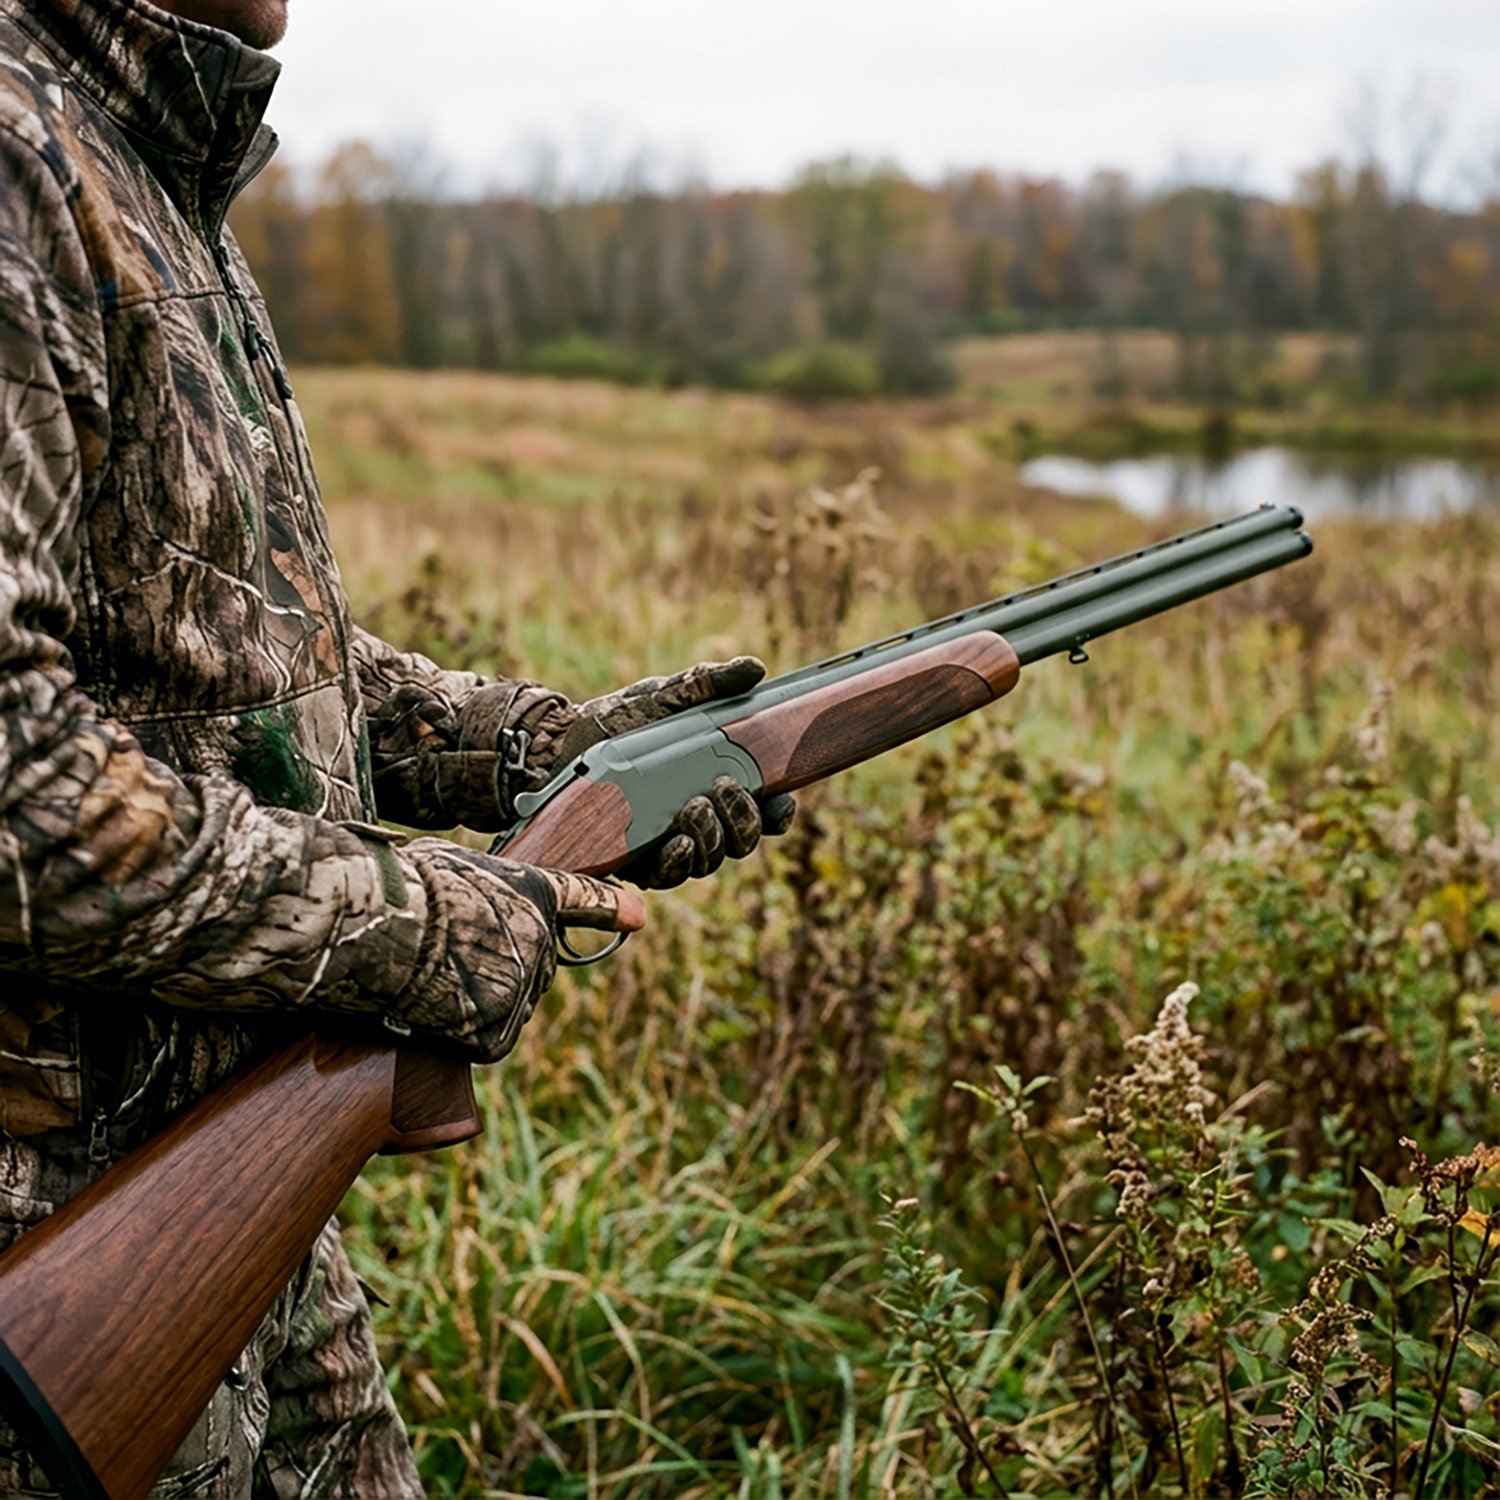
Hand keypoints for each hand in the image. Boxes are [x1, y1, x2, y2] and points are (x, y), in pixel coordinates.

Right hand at [385, 840, 642, 1061]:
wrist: (390, 928)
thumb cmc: (410, 888)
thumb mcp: (454, 861)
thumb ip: (484, 884)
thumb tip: (473, 896)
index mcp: (535, 894)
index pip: (583, 900)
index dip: (611, 906)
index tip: (637, 916)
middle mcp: (541, 946)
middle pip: (529, 965)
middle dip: (497, 964)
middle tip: (449, 951)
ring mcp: (524, 995)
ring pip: (506, 1005)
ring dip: (475, 1000)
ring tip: (431, 976)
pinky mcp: (497, 1037)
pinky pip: (481, 1040)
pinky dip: (456, 1033)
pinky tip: (429, 1009)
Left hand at [537, 657, 796, 888]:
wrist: (556, 745)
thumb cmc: (617, 721)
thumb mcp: (663, 696)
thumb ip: (706, 684)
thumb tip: (754, 669)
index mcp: (716, 783)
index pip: (763, 809)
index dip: (779, 812)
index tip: (781, 798)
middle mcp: (700, 820)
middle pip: (742, 840)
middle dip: (743, 820)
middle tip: (724, 789)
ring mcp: (670, 843)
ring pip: (709, 860)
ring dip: (712, 839)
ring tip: (695, 807)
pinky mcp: (637, 861)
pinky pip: (668, 875)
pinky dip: (679, 862)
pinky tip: (678, 842)